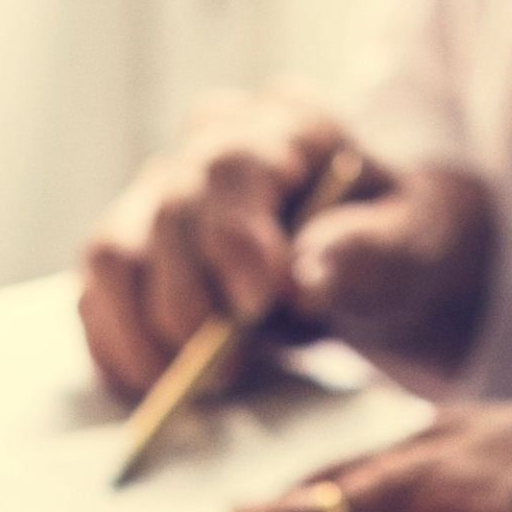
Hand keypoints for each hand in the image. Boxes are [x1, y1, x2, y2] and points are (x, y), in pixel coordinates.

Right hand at [78, 88, 493, 394]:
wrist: (387, 266)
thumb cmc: (405, 246)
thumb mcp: (415, 245)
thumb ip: (366, 253)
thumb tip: (303, 283)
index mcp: (288, 124)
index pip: (232, 167)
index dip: (232, 239)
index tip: (255, 305)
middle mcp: (212, 144)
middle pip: (165, 213)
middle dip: (188, 304)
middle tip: (226, 373)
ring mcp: (164, 196)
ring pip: (110, 253)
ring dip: (137, 332)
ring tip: (186, 388)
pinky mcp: (137, 252)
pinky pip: (96, 298)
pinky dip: (115, 347)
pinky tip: (153, 386)